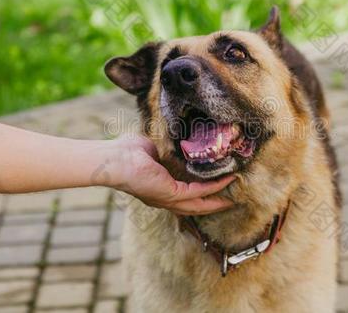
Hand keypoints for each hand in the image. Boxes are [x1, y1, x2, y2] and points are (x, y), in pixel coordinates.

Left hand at [107, 135, 235, 214]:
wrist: (114, 158)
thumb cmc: (126, 152)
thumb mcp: (153, 150)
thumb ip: (168, 150)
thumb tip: (180, 140)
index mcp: (159, 190)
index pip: (184, 197)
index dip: (201, 195)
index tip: (217, 189)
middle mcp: (164, 199)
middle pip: (195, 208)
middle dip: (213, 205)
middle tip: (231, 201)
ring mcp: (167, 199)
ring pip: (199, 204)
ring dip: (217, 200)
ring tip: (233, 196)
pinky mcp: (171, 193)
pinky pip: (198, 192)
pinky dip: (213, 187)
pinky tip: (225, 180)